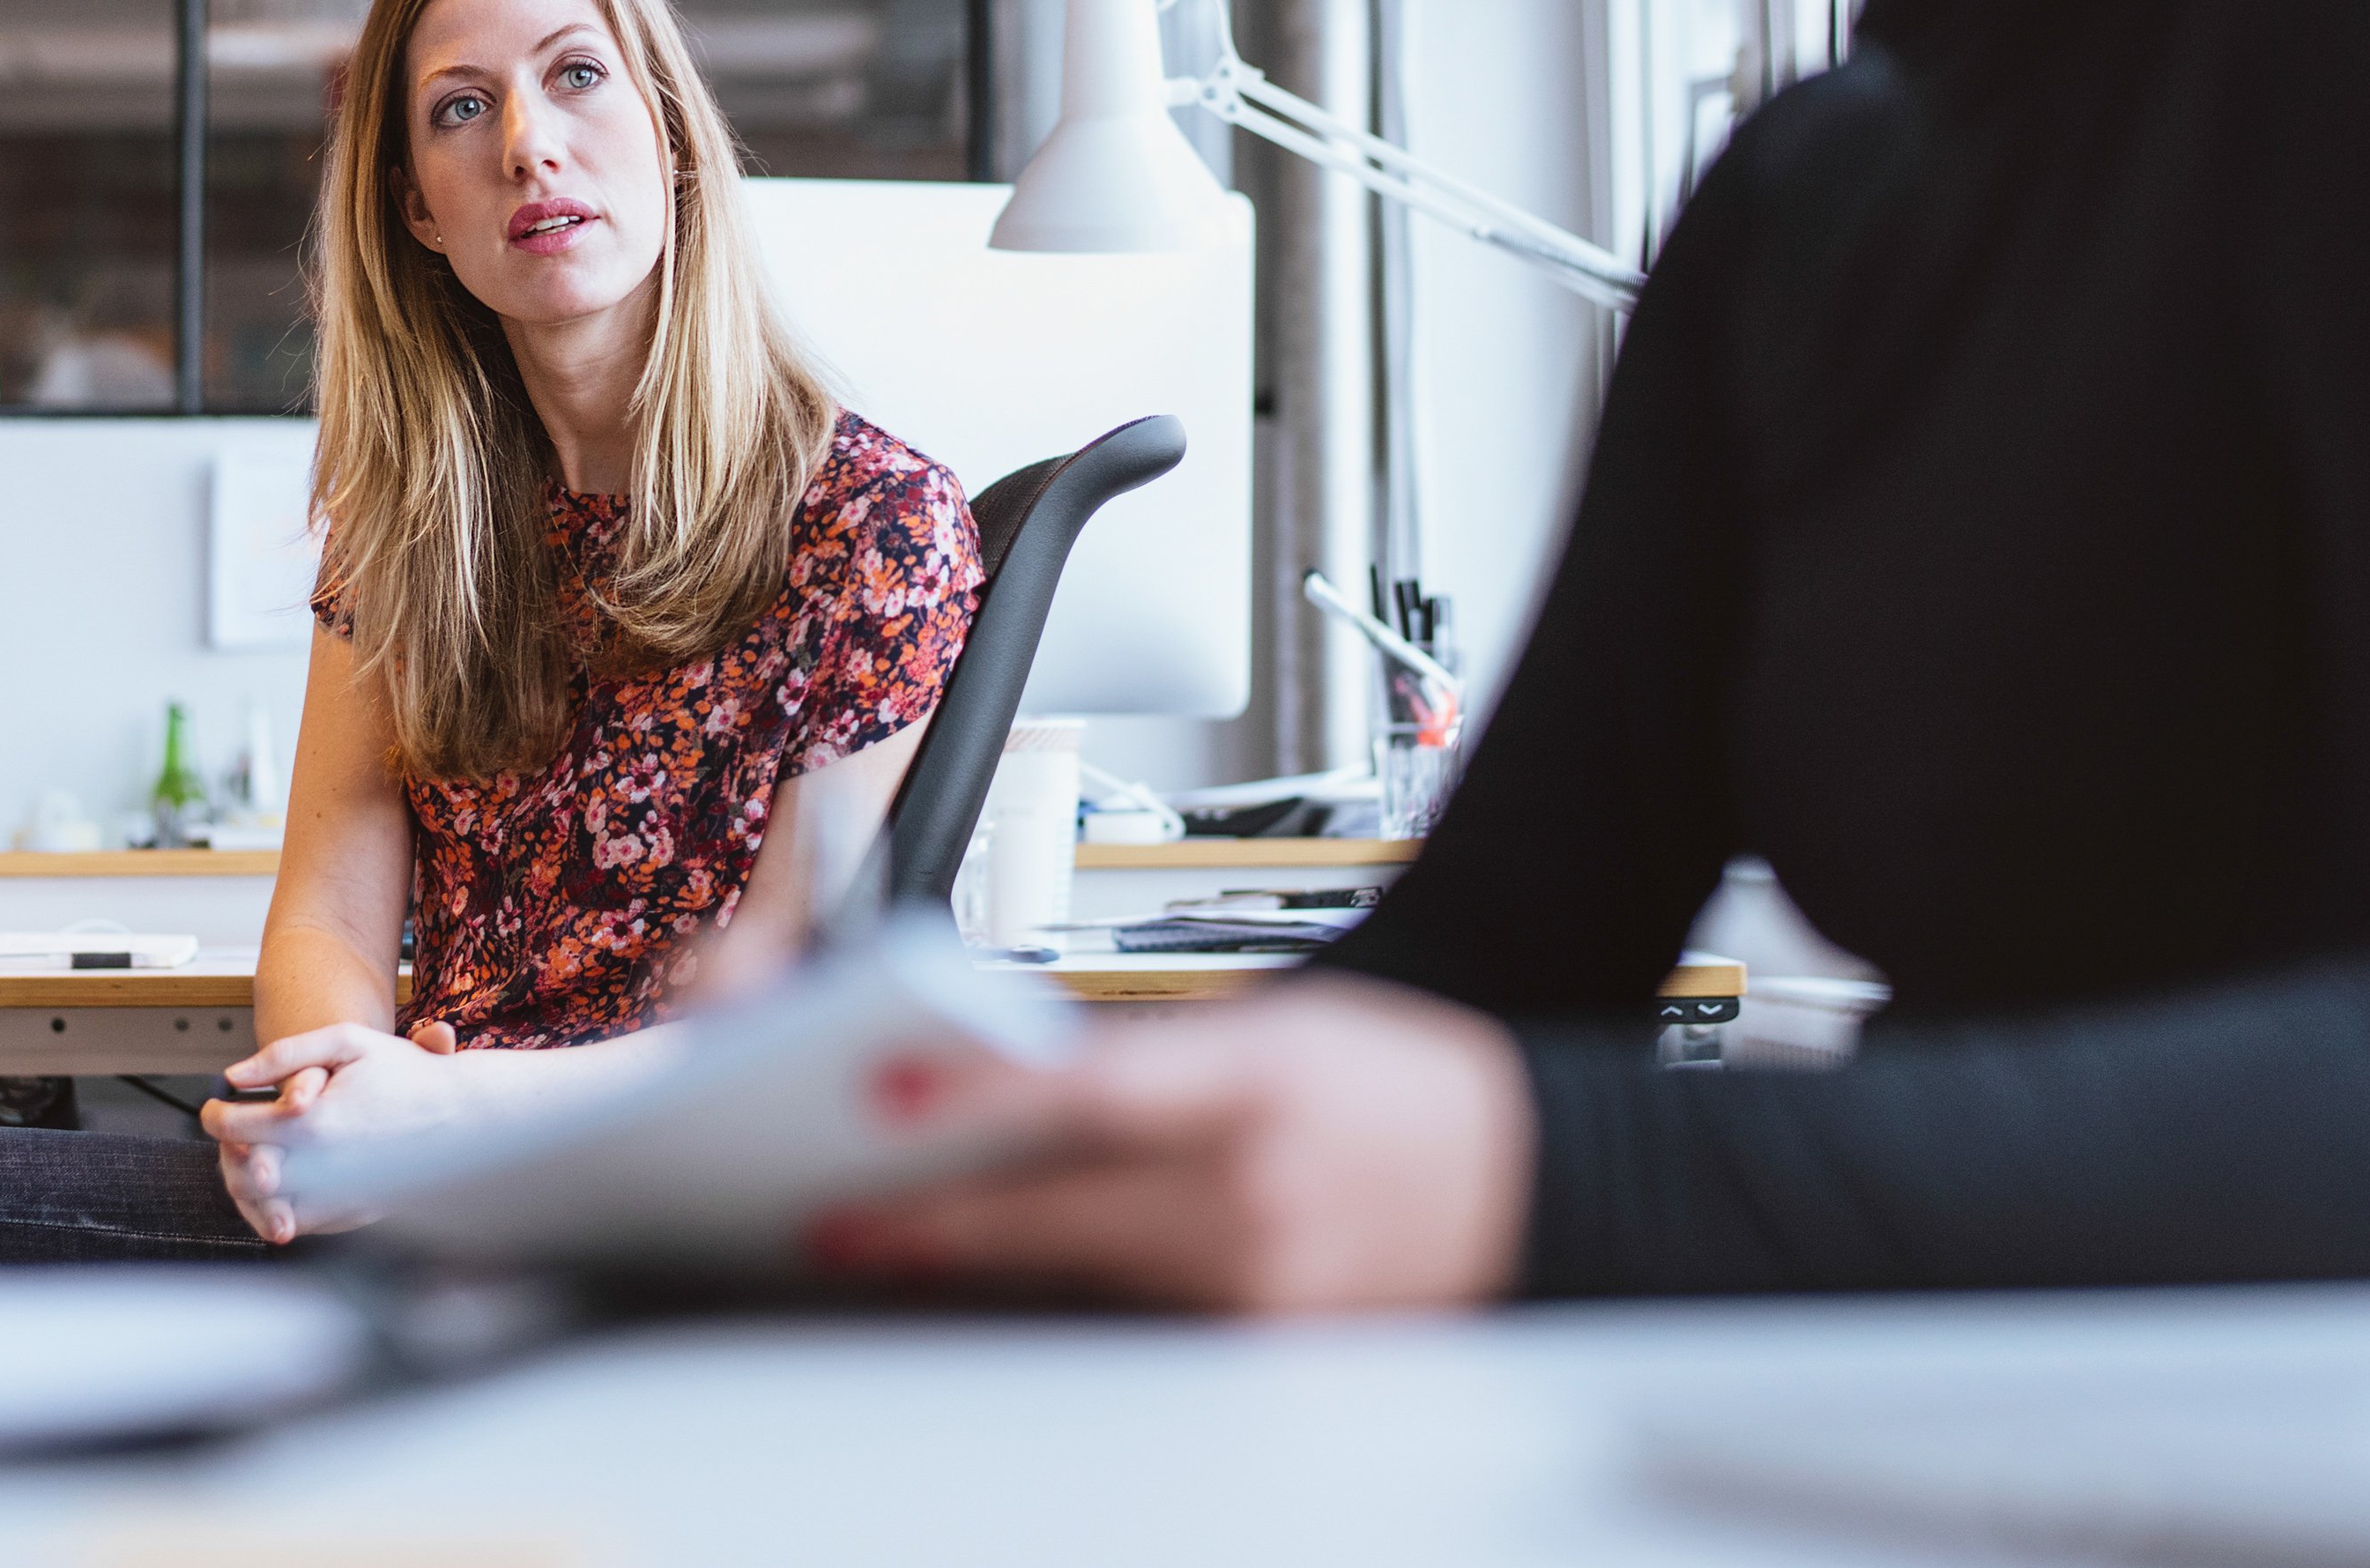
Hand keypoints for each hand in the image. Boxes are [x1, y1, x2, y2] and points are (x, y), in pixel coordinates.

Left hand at [200, 1019, 463, 1241]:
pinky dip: (281, 1206)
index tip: (212, 1108)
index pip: (235, 1127)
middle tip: (231, 1133)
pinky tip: (286, 1182)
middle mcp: (321, 1170)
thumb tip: (234, 1076)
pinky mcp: (352, 1216)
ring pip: (265, 1204)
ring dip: (248, 1183)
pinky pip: (299, 1221)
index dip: (213, 1115)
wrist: (463, 1116)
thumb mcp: (346, 1041)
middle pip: (241, 1172)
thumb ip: (284, 1054)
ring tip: (254, 1156)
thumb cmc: (404, 1073)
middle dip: (228, 1152)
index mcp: (313, 1123)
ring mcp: (336, 1199)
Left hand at [804, 974, 1535, 1313]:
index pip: (1097, 1091)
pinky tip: (1017, 1274)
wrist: (1529, 1175)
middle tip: (839, 1221)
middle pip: (1065, 1209)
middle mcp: (1262, 1189)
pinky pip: (1143, 1315)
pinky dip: (1076, 1290)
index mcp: (1262, 1080)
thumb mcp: (1280, 1028)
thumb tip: (1011, 1085)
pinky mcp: (1271, 1341)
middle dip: (938, 1219)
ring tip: (901, 1234)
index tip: (884, 1097)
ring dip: (993, 1255)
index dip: (980, 1098)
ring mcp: (1267, 1280)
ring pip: (1088, 1271)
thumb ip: (1153, 1060)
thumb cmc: (1395, 1083)